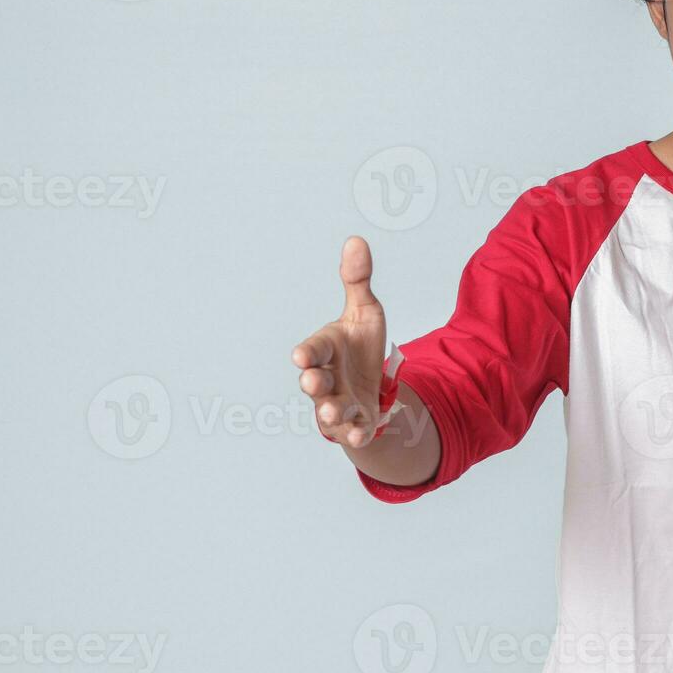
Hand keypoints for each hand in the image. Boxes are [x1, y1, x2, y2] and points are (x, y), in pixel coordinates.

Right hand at [292, 236, 387, 447]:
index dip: (307, 353)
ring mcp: (337, 402)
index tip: (301, 355)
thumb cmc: (359, 346)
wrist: (371, 384)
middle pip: (314, 382)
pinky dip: (356, 432)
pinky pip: (353, 429)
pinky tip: (362, 432)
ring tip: (335, 410)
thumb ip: (357, 281)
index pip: (313, 350)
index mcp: (325, 350)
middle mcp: (325, 378)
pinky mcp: (354, 421)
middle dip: (313, 381)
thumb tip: (356, 240)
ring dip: (331, 409)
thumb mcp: (365, 312)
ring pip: (330, 408)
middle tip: (311, 381)